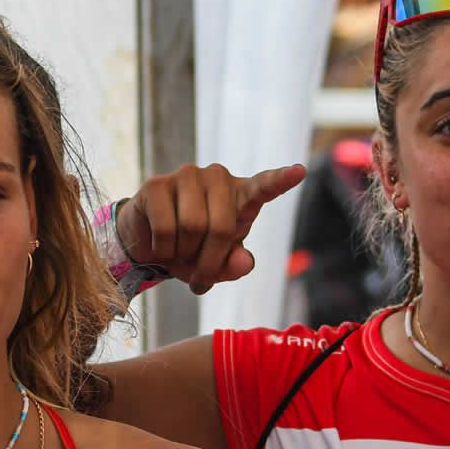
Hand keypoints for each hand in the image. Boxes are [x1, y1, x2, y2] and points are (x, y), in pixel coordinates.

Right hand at [117, 163, 307, 293]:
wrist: (150, 245)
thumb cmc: (193, 251)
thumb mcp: (219, 266)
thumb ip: (235, 266)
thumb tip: (244, 261)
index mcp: (241, 195)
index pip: (264, 186)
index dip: (281, 180)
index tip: (299, 171)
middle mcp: (217, 178)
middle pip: (222, 226)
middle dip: (209, 261)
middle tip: (200, 277)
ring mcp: (186, 176)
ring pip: (192, 227)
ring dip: (184, 255)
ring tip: (179, 254)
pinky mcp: (157, 184)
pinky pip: (166, 228)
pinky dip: (164, 250)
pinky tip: (161, 247)